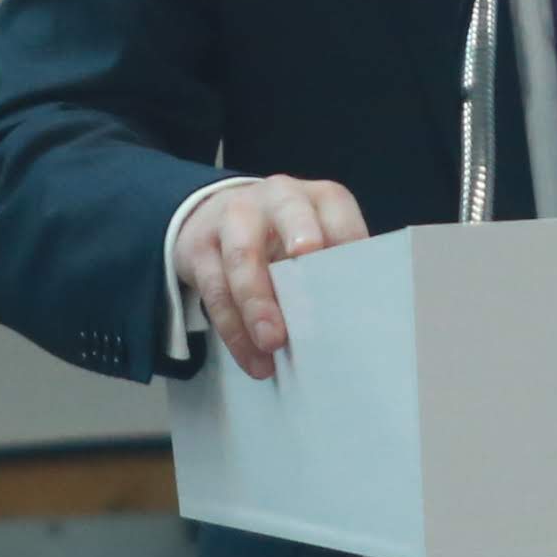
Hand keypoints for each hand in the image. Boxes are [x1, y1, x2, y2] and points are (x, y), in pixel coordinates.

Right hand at [176, 174, 370, 380]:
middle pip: (289, 211)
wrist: (215, 217)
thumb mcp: (314, 242)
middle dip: (301, 238)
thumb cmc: (282, 242)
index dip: (348, 242)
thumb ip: (333, 272)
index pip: (338, 210)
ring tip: (272, 343)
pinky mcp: (200, 247)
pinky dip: (235, 330)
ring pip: (243, 255)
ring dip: (258, 304)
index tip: (356, 280)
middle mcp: (277, 196)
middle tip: (309, 274)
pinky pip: (215, 290)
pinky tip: (253, 359)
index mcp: (317, 197)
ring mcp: (234, 217)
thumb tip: (356, 324)